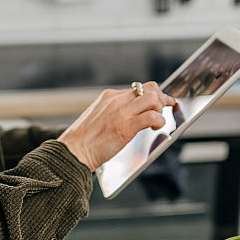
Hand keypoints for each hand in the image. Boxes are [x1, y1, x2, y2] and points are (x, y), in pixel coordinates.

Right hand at [57, 81, 176, 170]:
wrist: (73, 151)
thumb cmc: (83, 140)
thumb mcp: (97, 117)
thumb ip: (113, 112)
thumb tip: (129, 115)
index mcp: (108, 96)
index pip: (137, 88)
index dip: (152, 95)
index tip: (158, 101)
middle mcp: (116, 100)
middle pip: (149, 88)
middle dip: (161, 98)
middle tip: (166, 107)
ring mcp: (122, 112)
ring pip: (153, 98)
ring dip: (160, 109)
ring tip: (156, 122)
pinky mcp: (127, 126)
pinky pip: (152, 116)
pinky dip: (159, 121)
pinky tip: (154, 128)